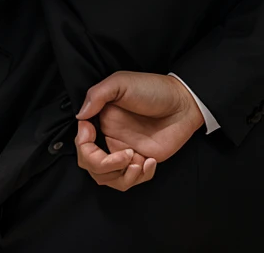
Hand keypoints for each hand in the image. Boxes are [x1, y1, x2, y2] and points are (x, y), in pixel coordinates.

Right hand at [73, 72, 205, 190]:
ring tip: (138, 161)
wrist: (183, 103)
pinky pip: (132, 181)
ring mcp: (126, 151)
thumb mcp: (122, 82)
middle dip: (103, 166)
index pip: (81, 143)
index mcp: (102, 119)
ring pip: (109, 179)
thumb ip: (98, 95)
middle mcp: (111, 137)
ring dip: (121, 176)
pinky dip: (139, 178)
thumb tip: (80, 116)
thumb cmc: (153, 89)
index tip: (91, 132)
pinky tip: (151, 162)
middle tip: (125, 155)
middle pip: (91, 165)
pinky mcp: (142, 162)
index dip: (83, 145)